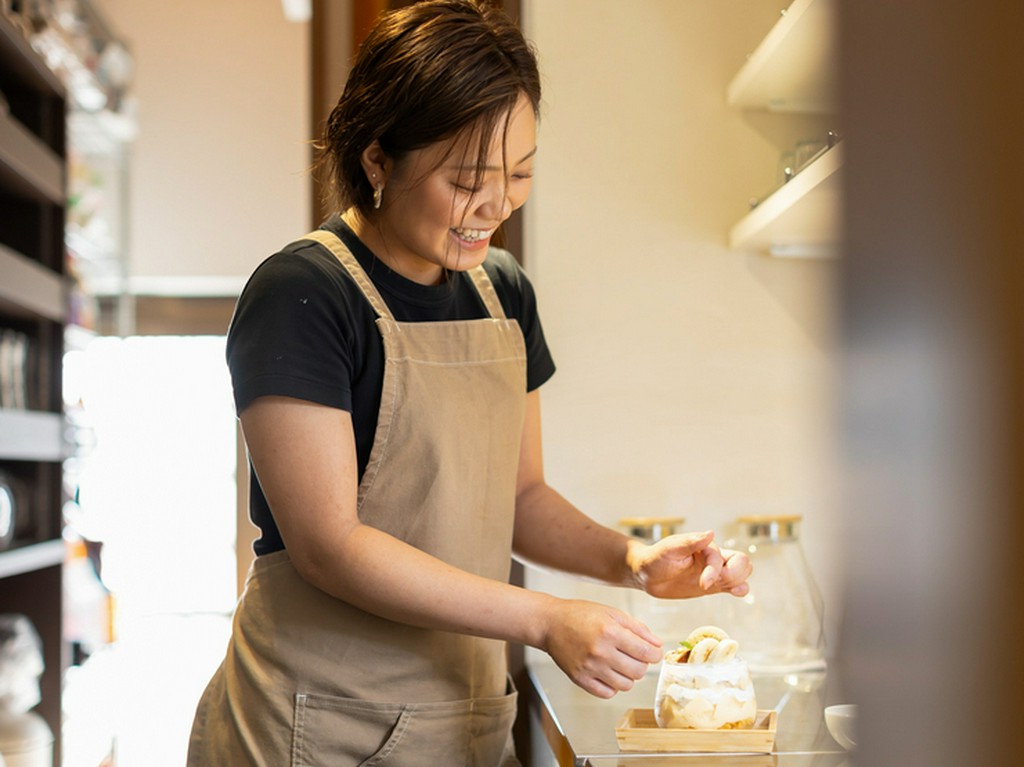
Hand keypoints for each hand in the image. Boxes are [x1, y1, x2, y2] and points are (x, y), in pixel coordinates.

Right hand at [540, 599, 662, 698]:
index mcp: (610, 632)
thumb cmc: (580, 615)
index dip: (655, 654)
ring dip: (628, 676)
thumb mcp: (612, 613)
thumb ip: (638, 628)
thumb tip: (657, 644)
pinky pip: (608, 693)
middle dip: (642, 664)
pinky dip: (612, 685)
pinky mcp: (580, 679)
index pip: (646, 653)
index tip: (653, 652)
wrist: (551, 624)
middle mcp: (601, 652)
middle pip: (638, 671)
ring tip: (619, 663)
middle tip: (634, 656)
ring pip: (626, 685)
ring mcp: (590, 668)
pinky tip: (608, 672)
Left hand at [629, 530, 751, 598]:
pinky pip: (733, 586)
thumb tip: (710, 533)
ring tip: (732, 589)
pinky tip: (736, 592)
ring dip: (740, 580)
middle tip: (719, 583)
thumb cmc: (655, 558)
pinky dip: (739, 589)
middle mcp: (712, 558)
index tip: (703, 584)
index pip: (719, 558)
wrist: (646, 574)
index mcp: (703, 547)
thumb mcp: (669, 549)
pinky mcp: (712, 586)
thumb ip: (689, 542)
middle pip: (741, 561)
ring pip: (741, 573)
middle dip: (736, 573)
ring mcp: (714, 572)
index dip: (714, 571)